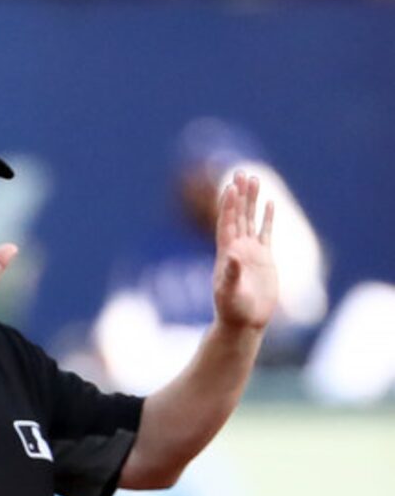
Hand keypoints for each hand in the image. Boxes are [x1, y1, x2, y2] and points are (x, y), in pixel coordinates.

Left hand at [214, 170, 277, 332]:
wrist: (244, 324)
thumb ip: (230, 274)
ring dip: (252, 200)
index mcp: (226, 254)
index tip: (229, 186)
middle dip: (239, 194)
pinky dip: (267, 218)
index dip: (227, 206)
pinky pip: (266, 233)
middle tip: (241, 172)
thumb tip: (233, 256)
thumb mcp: (229, 293)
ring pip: (251, 220)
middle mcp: (237, 249)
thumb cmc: (233, 312)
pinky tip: (269, 203)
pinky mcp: (265, 259)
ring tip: (255, 178)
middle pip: (238, 216)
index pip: (226, 224)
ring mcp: (251, 253)